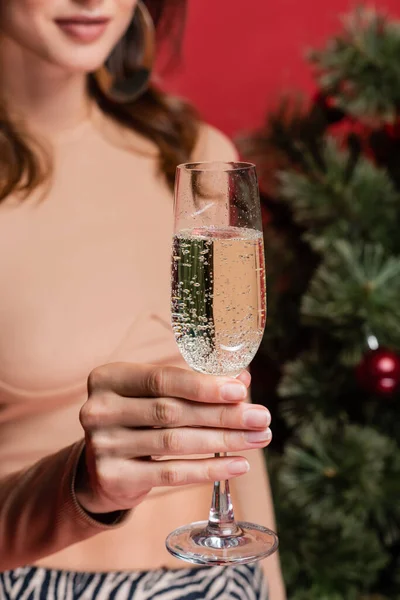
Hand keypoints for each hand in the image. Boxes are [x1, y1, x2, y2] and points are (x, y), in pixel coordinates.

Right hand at [76, 363, 271, 514]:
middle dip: (223, 415)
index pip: (162, 378)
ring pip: (175, 443)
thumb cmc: (137, 418)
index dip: (203, 385)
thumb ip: (193, 384)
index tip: (241, 390)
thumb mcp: (155, 394)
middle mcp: (99, 409)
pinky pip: (171, 475)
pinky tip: (237, 465)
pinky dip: (209, 470)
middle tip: (260, 418)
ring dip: (223, 442)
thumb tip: (242, 378)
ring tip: (257, 439)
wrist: (100, 465)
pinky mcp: (113, 478)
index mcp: (109, 378)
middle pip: (172, 412)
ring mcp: (103, 446)